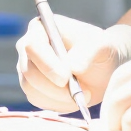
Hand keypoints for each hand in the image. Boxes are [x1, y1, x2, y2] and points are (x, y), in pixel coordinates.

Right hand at [16, 16, 130, 111]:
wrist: (102, 68)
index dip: (46, 63)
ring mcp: (28, 69)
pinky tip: (76, 98)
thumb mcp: (101, 45)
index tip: (66, 77)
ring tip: (84, 94)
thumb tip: (72, 66)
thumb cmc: (99, 49)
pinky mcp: (33, 88)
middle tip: (79, 92)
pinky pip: (39, 101)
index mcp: (41, 27)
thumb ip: (88, 52)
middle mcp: (29, 47)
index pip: (32, 45)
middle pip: (28, 71)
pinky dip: (59, 104)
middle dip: (53, 86)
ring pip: (32, 89)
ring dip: (59, 97)